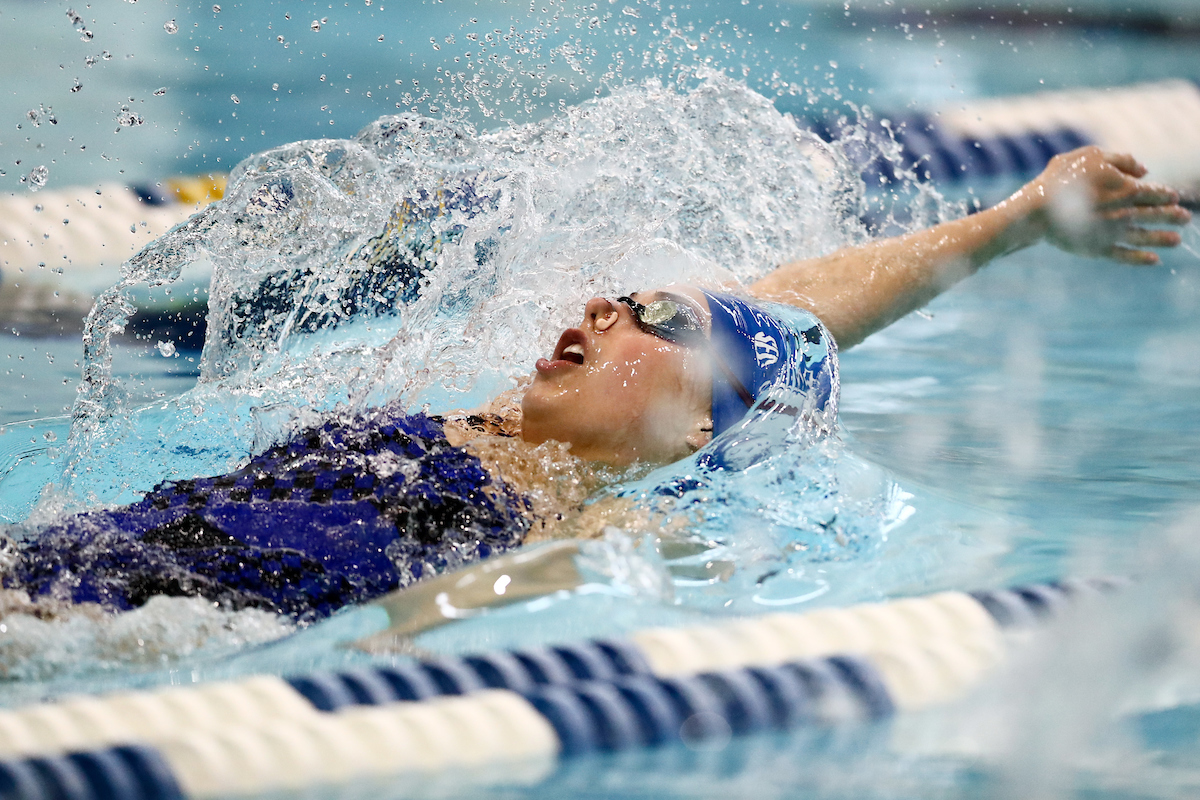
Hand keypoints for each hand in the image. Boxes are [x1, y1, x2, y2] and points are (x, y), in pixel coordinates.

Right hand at [1020, 146, 1190, 264]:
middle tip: (1185, 218)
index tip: (1174, 197)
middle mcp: (1125, 213)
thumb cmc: (1061, 179)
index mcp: (1127, 189)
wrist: (1037, 210)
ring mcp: (1112, 233)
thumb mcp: (1091, 156)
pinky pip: (1124, 256)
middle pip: (1156, 215)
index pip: (1155, 193)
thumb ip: (1121, 160)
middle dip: (1173, 216)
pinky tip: (1154, 260)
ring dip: (1163, 238)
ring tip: (1176, 240)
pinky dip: (1140, 259)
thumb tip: (1144, 170)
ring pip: (1145, 237)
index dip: (1166, 195)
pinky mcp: (1098, 249)